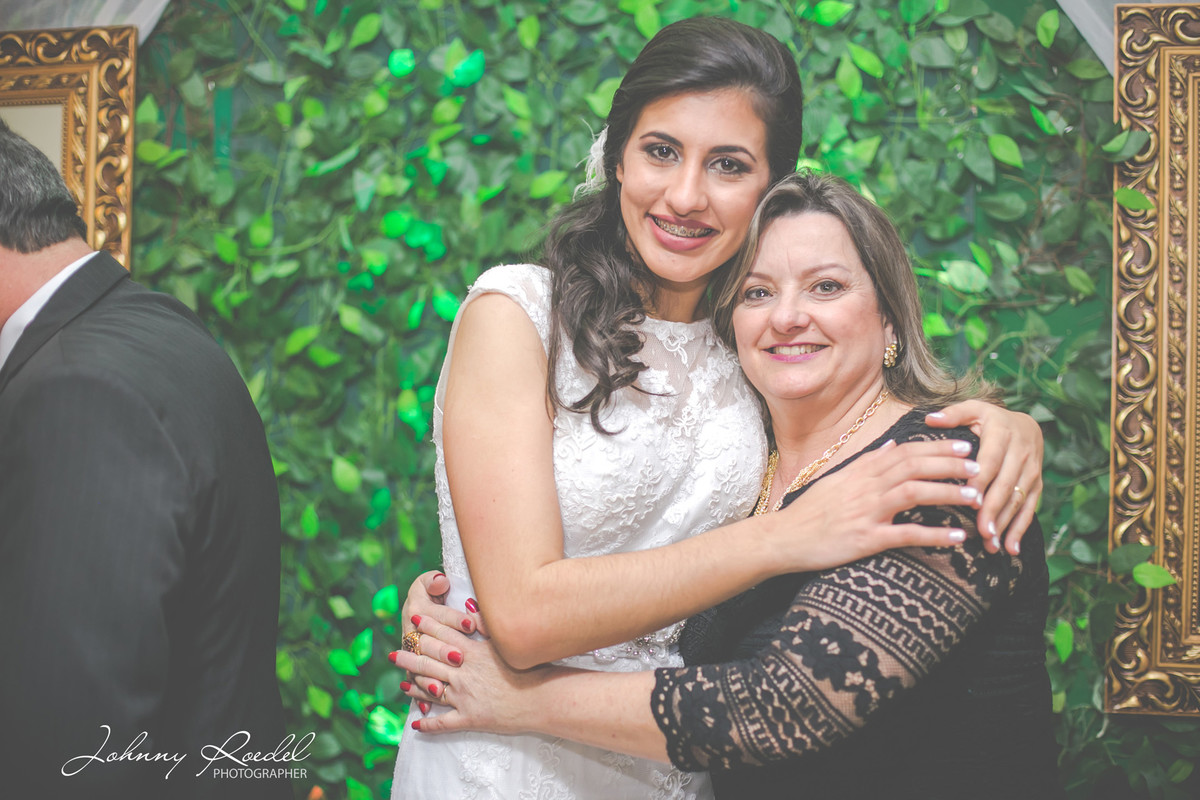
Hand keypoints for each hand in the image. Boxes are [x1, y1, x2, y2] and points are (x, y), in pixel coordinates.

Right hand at [396, 571, 484, 700]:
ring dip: (429, 677)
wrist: (419, 609)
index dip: (454, 619)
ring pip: (419, 666)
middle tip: (459, 658)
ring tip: (441, 687)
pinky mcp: (413, 665)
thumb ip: (435, 582)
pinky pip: (416, 681)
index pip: (437, 615)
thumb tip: (440, 582)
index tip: (471, 624)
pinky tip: (429, 705)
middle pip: (427, 643)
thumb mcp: (432, 583)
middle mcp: (411, 632)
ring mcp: (411, 651)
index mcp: (417, 610)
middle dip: (442, 651)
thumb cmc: (432, 592)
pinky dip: (420, 694)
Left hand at [396, 615, 552, 735]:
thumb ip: (485, 624)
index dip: (426, 627)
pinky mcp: (470, 718)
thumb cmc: (530, 667)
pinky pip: (443, 723)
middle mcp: (462, 673)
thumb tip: (468, 605)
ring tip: (401, 683)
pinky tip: (416, 723)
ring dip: (414, 686)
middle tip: (393, 653)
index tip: (414, 621)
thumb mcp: (505, 642)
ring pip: (431, 690)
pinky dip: (428, 723)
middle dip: (409, 656)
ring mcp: (464, 697)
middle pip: (429, 662)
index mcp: (472, 653)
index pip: (443, 636)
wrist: (542, 697)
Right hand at [770, 438, 982, 572]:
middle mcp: (866, 487)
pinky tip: (957, 538)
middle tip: (981, 466)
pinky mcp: (865, 540)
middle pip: (915, 466)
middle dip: (951, 464)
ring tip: (977, 497)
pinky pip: (905, 535)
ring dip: (948, 493)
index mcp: (861, 471)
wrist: (783, 538)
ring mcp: (866, 512)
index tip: (965, 444)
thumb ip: (868, 463)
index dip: (938, 447)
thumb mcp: (838, 480)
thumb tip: (892, 445)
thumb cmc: (812, 512)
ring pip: (914, 493)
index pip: (906, 451)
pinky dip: (934, 535)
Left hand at [926, 401, 1042, 554]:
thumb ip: (953, 414)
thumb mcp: (973, 409)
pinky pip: (1030, 508)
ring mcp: (1031, 470)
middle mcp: (1021, 452)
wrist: (1027, 424)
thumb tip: (930, 418)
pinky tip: (1010, 548)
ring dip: (1005, 523)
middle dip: (993, 510)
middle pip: (1005, 485)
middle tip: (981, 532)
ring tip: (991, 544)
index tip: (969, 502)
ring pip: (1018, 500)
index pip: (990, 462)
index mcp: (1002, 433)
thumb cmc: (990, 419)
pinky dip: (1020, 529)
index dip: (981, 482)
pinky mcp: (1037, 484)